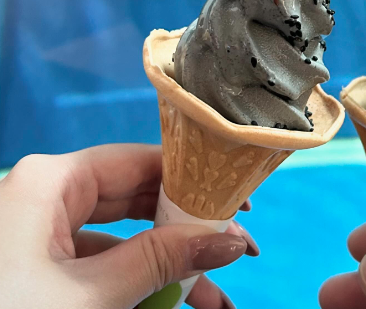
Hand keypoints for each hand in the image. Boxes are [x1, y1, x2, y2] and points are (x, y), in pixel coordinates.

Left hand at [0, 144, 258, 308]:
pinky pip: (99, 269)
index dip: (195, 179)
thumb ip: (163, 261)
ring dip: (169, 272)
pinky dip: (136, 288)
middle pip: (138, 202)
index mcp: (53, 181)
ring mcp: (40, 235)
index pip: (142, 161)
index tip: (238, 200)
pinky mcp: (37, 270)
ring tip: (217, 303)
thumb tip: (233, 239)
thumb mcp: (90, 296)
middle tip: (236, 253)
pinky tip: (172, 307)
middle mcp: (48, 197)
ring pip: (123, 242)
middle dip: (188, 234)